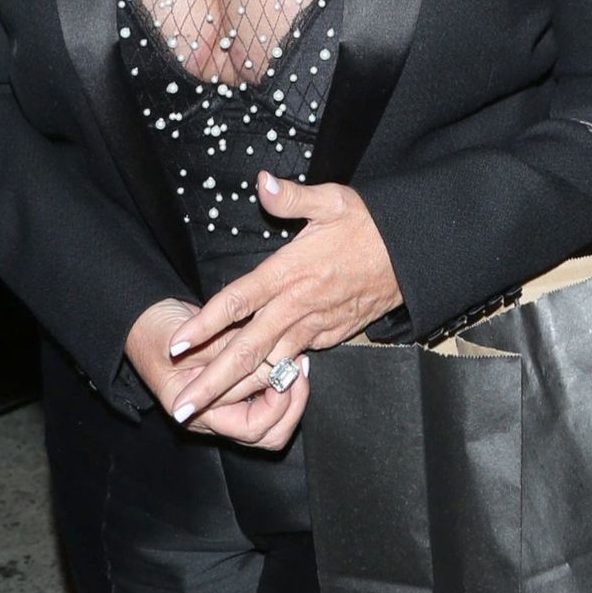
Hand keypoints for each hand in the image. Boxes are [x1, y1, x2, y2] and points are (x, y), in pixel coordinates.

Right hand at [125, 297, 310, 449]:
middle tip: (299, 368)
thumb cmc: (157, 331)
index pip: (251, 428)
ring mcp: (225, 404)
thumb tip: (272, 363)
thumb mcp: (189, 341)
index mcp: (196, 414)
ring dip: (290, 394)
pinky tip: (288, 358)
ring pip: (273, 420)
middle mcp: (215, 417)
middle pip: (269, 432)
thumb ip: (227, 355)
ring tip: (297, 363)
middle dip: (291, 401)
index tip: (284, 373)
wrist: (142, 320)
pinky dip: (281, 384)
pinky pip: (265, 398)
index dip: (275, 405)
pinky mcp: (233, 387)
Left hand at [165, 173, 401, 425]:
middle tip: (182, 407)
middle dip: (212, 380)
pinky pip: (294, 363)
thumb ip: (292, 197)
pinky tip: (249, 392)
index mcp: (289, 273)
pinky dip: (270, 381)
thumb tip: (262, 181)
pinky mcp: (330, 336)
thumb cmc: (369, 225)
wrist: (414, 256)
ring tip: (207, 410)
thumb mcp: (332, 200)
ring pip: (269, 366)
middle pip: (247, 350)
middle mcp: (297, 306)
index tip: (177, 345)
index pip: (237, 302)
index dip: (205, 324)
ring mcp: (314, 327)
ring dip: (237, 389)